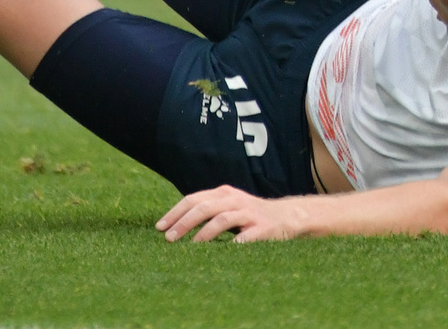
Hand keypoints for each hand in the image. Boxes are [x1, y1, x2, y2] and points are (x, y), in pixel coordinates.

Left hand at [158, 182, 307, 242]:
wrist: (288, 216)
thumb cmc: (250, 216)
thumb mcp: (228, 207)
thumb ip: (207, 211)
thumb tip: (172, 226)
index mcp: (224, 193)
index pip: (194, 199)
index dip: (175, 212)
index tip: (159, 227)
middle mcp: (235, 200)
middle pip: (204, 207)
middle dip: (184, 223)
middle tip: (168, 238)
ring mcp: (249, 213)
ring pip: (222, 219)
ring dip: (203, 233)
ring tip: (190, 246)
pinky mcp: (263, 228)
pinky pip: (245, 237)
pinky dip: (232, 244)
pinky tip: (221, 254)